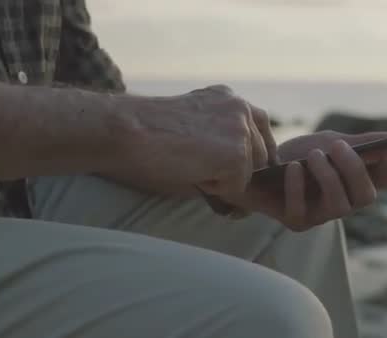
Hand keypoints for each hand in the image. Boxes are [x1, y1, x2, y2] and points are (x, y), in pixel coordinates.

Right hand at [116, 85, 276, 195]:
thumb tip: (239, 173)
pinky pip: (235, 188)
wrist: (126, 130)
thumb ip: (219, 137)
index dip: (252, 153)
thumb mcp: (193, 125)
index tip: (240, 169)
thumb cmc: (145, 132)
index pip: (260, 129)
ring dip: (224, 180)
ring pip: (249, 174)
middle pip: (261, 156)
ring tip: (190, 167)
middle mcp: (241, 109)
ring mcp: (242, 131)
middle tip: (204, 175)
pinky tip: (189, 172)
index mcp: (229, 98)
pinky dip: (214, 190)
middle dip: (239, 172)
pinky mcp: (237, 155)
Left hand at [228, 131, 386, 230]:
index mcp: (352, 184)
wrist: (255, 166)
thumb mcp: (326, 143)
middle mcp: (341, 203)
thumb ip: (357, 144)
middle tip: (337, 146)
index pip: (380, 180)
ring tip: (314, 155)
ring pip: (339, 206)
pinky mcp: (296, 222)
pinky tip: (292, 168)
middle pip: (366, 197)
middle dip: (355, 170)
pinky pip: (301, 211)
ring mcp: (319, 216)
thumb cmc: (295, 155)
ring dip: (329, 177)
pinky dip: (298, 187)